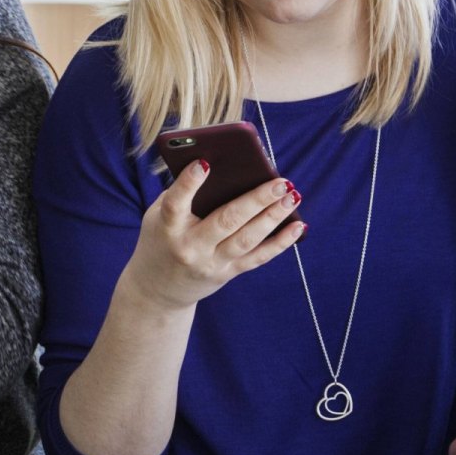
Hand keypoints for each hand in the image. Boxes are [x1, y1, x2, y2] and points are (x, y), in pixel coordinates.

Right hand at [120, 159, 305, 310]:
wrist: (157, 290)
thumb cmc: (161, 239)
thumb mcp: (159, 217)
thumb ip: (183, 194)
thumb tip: (223, 165)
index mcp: (168, 227)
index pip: (176, 204)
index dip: (188, 184)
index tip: (204, 163)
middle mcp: (190, 246)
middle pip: (226, 221)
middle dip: (256, 200)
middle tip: (281, 182)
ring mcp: (211, 263)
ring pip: (247, 239)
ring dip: (273, 218)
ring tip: (293, 197)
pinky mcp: (228, 273)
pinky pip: (258, 257)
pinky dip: (281, 242)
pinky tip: (298, 226)